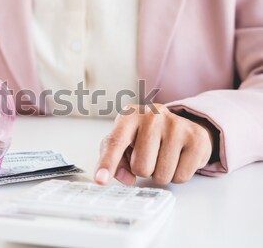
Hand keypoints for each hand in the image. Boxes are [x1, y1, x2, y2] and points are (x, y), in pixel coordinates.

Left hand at [94, 104, 213, 185]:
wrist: (180, 125)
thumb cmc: (144, 135)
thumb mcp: (124, 142)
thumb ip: (115, 160)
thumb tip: (126, 178)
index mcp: (129, 115)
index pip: (115, 142)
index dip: (107, 163)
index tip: (100, 180)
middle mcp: (152, 115)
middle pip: (141, 167)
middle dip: (143, 170)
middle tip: (149, 155)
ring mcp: (176, 125)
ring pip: (161, 174)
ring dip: (160, 173)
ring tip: (163, 156)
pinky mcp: (196, 138)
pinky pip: (181, 176)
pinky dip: (177, 174)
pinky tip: (178, 158)